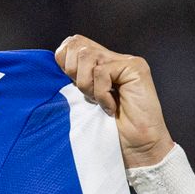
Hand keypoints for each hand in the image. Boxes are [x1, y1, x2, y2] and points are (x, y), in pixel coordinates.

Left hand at [55, 35, 174, 167]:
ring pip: (87, 56)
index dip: (64, 62)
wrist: (138, 150)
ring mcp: (126, 62)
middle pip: (77, 43)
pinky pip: (101, 71)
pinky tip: (111, 108)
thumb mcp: (83, 104)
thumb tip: (56, 66)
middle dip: (72, 72)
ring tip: (99, 103)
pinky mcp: (135, 68)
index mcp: (100, 66)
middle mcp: (113, 59)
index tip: (72, 88)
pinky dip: (101, 94)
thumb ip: (75, 82)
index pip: (72, 43)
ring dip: (86, 85)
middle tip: (86, 96)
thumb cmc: (111, 133)